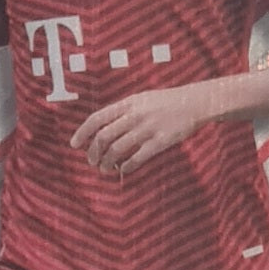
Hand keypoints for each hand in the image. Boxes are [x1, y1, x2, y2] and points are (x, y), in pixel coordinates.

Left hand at [70, 87, 206, 175]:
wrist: (193, 102)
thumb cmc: (165, 102)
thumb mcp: (141, 99)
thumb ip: (122, 111)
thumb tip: (101, 126)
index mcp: (128, 104)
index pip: (97, 118)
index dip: (82, 132)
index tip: (74, 144)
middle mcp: (135, 116)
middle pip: (104, 137)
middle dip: (93, 152)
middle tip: (92, 162)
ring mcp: (147, 129)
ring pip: (117, 149)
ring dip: (107, 162)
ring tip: (104, 169)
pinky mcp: (160, 141)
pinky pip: (137, 158)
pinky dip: (126, 167)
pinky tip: (123, 170)